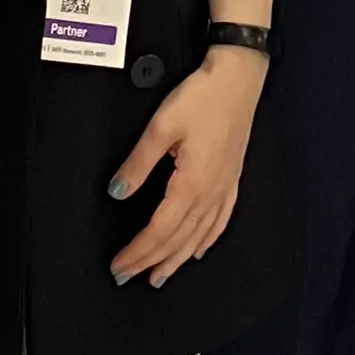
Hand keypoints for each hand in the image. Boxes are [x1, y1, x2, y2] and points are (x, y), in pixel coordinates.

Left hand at [107, 48, 262, 288]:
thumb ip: (137, 164)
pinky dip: (207, 241)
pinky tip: (200, 249)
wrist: (238, 78)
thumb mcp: (160, 128)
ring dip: (178, 258)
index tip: (119, 265)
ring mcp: (225, 188)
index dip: (137, 251)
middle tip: (129, 277)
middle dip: (151, 261)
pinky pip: (220, 221)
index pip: (159, 230)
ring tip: (160, 275)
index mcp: (192, 184)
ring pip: (200, 236)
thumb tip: (117, 192)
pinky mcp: (232, 179)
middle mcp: (211, 193)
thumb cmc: (203, 98)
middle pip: (178, 239)